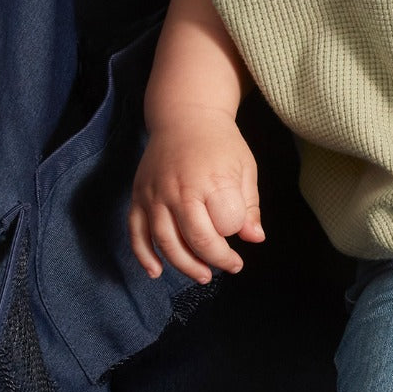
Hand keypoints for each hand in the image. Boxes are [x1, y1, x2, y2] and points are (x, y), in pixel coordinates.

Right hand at [127, 108, 263, 283]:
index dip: (234, 238)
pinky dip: (144, 256)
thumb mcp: (245, 167)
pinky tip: (156, 271)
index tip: (242, 242)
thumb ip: (249, 205)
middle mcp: (180, 189)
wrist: (185, 116)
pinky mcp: (138, 197)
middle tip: (229, 267)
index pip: (225, 224)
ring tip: (203, 275)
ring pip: (165, 242)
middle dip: (214, 259)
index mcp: (212, 180)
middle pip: (195, 239)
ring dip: (184, 265)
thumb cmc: (221, 143)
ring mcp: (155, 194)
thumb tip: (256, 239)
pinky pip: (136, 233)